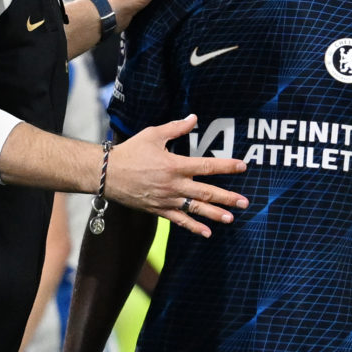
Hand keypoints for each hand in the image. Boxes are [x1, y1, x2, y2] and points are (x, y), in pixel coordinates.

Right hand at [109, 115, 248, 235]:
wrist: (107, 174)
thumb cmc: (130, 152)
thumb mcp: (153, 135)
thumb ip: (176, 127)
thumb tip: (194, 118)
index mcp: (175, 165)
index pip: (207, 166)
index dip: (227, 166)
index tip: (243, 166)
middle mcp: (174, 185)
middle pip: (206, 192)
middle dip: (227, 197)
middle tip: (245, 202)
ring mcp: (167, 200)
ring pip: (196, 209)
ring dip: (215, 214)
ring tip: (231, 218)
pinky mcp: (159, 210)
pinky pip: (180, 220)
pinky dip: (194, 227)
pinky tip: (207, 232)